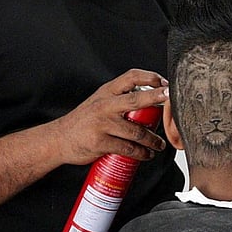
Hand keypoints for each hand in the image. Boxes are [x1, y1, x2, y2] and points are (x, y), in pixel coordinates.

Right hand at [53, 69, 169, 164]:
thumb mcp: (99, 102)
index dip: (150, 77)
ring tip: (159, 144)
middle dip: (158, 99)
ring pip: (136, 130)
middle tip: (172, 102)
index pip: (131, 76)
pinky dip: (141, 153)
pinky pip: (127, 148)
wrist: (59, 139)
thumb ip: (120, 99)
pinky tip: (146, 155)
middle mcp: (105, 105)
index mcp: (106, 92)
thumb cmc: (83, 121)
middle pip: (137, 99)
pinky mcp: (101, 142)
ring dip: (153, 139)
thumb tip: (151, 101)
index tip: (164, 82)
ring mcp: (102, 124)